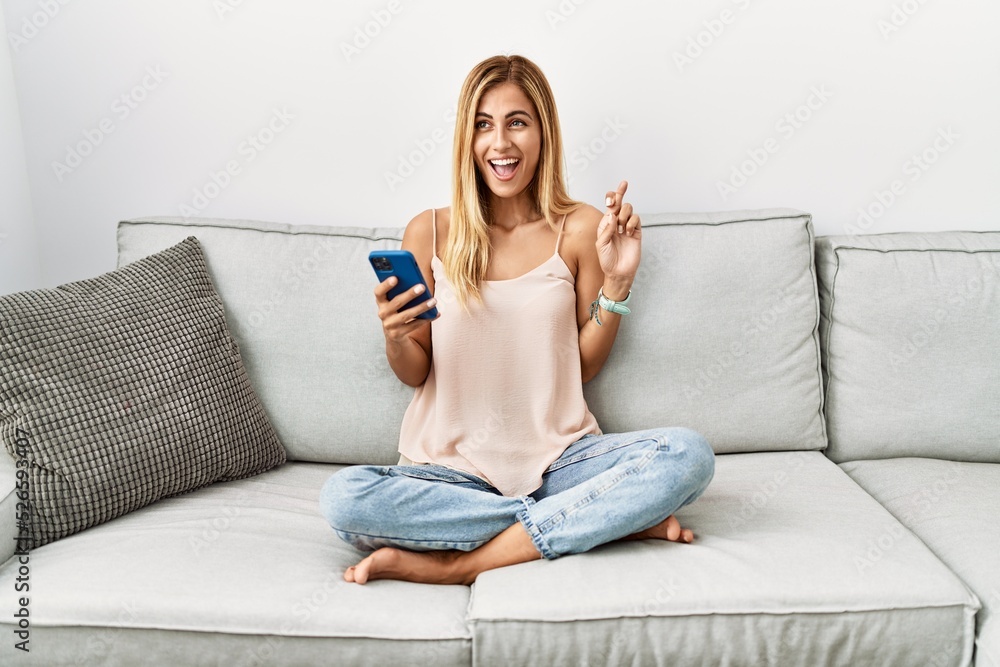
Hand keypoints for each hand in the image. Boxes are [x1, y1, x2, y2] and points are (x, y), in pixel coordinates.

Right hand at [374, 276, 436, 345]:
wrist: (394, 334)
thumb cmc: (398, 311)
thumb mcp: (395, 302)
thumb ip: (401, 292)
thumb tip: (418, 283)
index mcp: (381, 302)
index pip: (379, 292)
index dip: (385, 285)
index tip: (395, 277)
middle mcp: (383, 313)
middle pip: (396, 302)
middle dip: (410, 294)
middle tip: (422, 287)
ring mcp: (389, 325)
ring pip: (407, 315)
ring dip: (421, 307)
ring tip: (433, 301)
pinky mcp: (397, 334)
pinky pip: (414, 325)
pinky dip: (426, 319)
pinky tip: (435, 313)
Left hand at [596, 180, 640, 294]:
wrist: (619, 272)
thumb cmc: (607, 260)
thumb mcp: (601, 244)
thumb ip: (606, 229)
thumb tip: (612, 214)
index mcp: (606, 223)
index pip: (609, 205)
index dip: (611, 196)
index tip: (612, 195)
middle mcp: (617, 223)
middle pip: (620, 202)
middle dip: (620, 192)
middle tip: (623, 184)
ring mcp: (627, 226)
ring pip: (629, 208)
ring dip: (624, 214)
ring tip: (621, 227)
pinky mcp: (637, 232)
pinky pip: (636, 219)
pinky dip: (632, 223)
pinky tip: (628, 233)